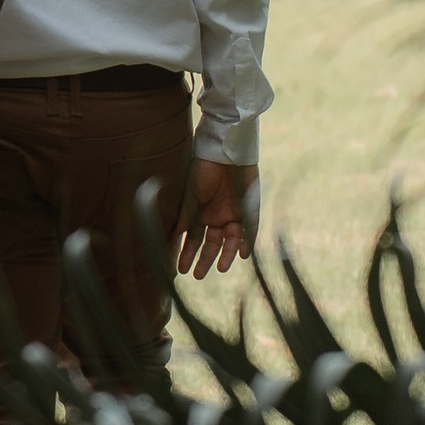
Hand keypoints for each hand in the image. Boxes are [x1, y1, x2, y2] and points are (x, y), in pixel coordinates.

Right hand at [175, 156, 253, 277]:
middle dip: (205, 259)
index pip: (194, 239)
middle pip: (212, 243)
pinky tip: (242, 254)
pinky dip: (247, 241)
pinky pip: (249, 229)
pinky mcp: (249, 207)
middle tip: (198, 275)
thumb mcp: (191, 195)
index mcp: (201, 213)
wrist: (223, 149)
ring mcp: (234, 213)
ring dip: (226, 254)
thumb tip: (174, 237)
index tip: (181, 269)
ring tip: (220, 268)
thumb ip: (186, 217)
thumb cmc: (202, 169)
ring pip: (231, 240)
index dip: (188, 253)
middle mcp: (217, 216)